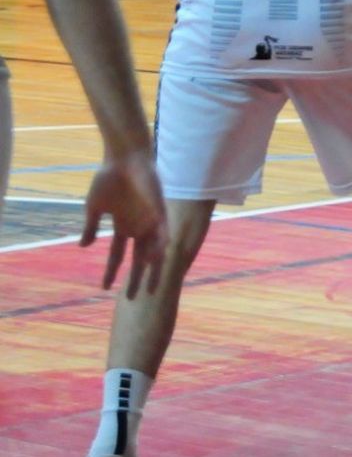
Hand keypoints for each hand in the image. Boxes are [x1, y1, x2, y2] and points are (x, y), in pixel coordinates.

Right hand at [80, 148, 166, 298]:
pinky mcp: (159, 208)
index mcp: (123, 226)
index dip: (111, 272)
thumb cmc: (108, 178)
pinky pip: (162, 230)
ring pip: (153, 249)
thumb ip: (91, 227)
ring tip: (149, 287)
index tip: (103, 288)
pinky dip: (159, 244)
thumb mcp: (94, 207)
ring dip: (152, 268)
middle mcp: (138, 226)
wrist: (123, 157)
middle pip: (138, 259)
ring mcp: (149, 218)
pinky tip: (156, 259)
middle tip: (131, 299)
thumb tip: (84, 247)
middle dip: (136, 278)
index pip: (117, 255)